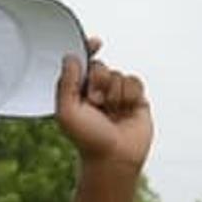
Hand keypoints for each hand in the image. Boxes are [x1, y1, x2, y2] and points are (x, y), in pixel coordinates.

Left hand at [56, 37, 152, 173]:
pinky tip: (127, 110)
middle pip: (101, 66)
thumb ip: (66, 83)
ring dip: (115, 93)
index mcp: (77, 92)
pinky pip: (135, 81)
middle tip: (96, 102)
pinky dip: (130, 95)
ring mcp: (117, 95)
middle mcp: (97, 91)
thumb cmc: (88, 140)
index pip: (81, 64)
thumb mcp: (67, 112)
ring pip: (119, 74)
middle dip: (99, 81)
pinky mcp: (136, 100)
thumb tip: (71, 56)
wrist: (115, 158)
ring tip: (112, 112)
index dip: (87, 50)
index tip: (95, 43)